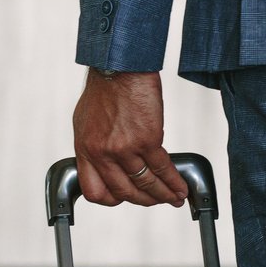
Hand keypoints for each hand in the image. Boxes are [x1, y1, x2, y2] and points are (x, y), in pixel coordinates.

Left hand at [73, 69, 188, 206]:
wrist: (120, 66)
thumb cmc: (105, 87)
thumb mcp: (86, 121)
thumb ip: (96, 145)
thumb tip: (108, 162)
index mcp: (85, 149)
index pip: (94, 190)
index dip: (111, 199)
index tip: (125, 198)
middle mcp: (102, 152)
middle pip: (123, 192)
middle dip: (143, 200)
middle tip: (155, 200)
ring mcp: (124, 148)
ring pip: (145, 183)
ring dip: (162, 194)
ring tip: (174, 197)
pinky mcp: (147, 139)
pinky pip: (162, 168)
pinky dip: (173, 181)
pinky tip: (180, 186)